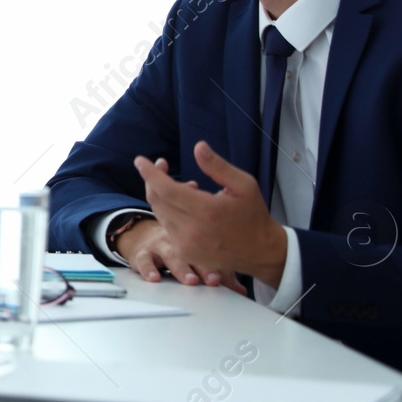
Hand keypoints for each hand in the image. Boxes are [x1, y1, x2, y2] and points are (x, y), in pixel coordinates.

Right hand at [116, 215, 247, 294]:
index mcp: (197, 241)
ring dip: (182, 268)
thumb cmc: (176, 249)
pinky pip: (144, 260)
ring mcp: (161, 246)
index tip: (226, 279)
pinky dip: (148, 269)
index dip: (220, 265)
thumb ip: (220, 274)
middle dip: (205, 268)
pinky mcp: (142, 253)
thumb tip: (241, 292)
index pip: (211, 253)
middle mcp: (180, 241)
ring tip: (190, 280)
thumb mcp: (197, 258)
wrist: (144, 236)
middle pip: (194, 253)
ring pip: (171, 255)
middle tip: (214, 280)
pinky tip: (154, 278)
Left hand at [132, 143, 288, 287]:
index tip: (140, 160)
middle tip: (162, 166)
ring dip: (164, 196)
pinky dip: (170, 213)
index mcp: (207, 211)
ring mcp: (186, 246)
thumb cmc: (253, 214)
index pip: (166, 189)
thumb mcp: (243, 185)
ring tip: (187, 187)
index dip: (150, 173)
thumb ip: (218, 166)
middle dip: (153, 180)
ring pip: (160, 214)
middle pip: (158, 201)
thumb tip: (198, 146)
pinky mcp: (185, 254)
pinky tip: (186, 207)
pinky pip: (167, 228)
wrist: (260, 252)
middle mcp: (192, 231)